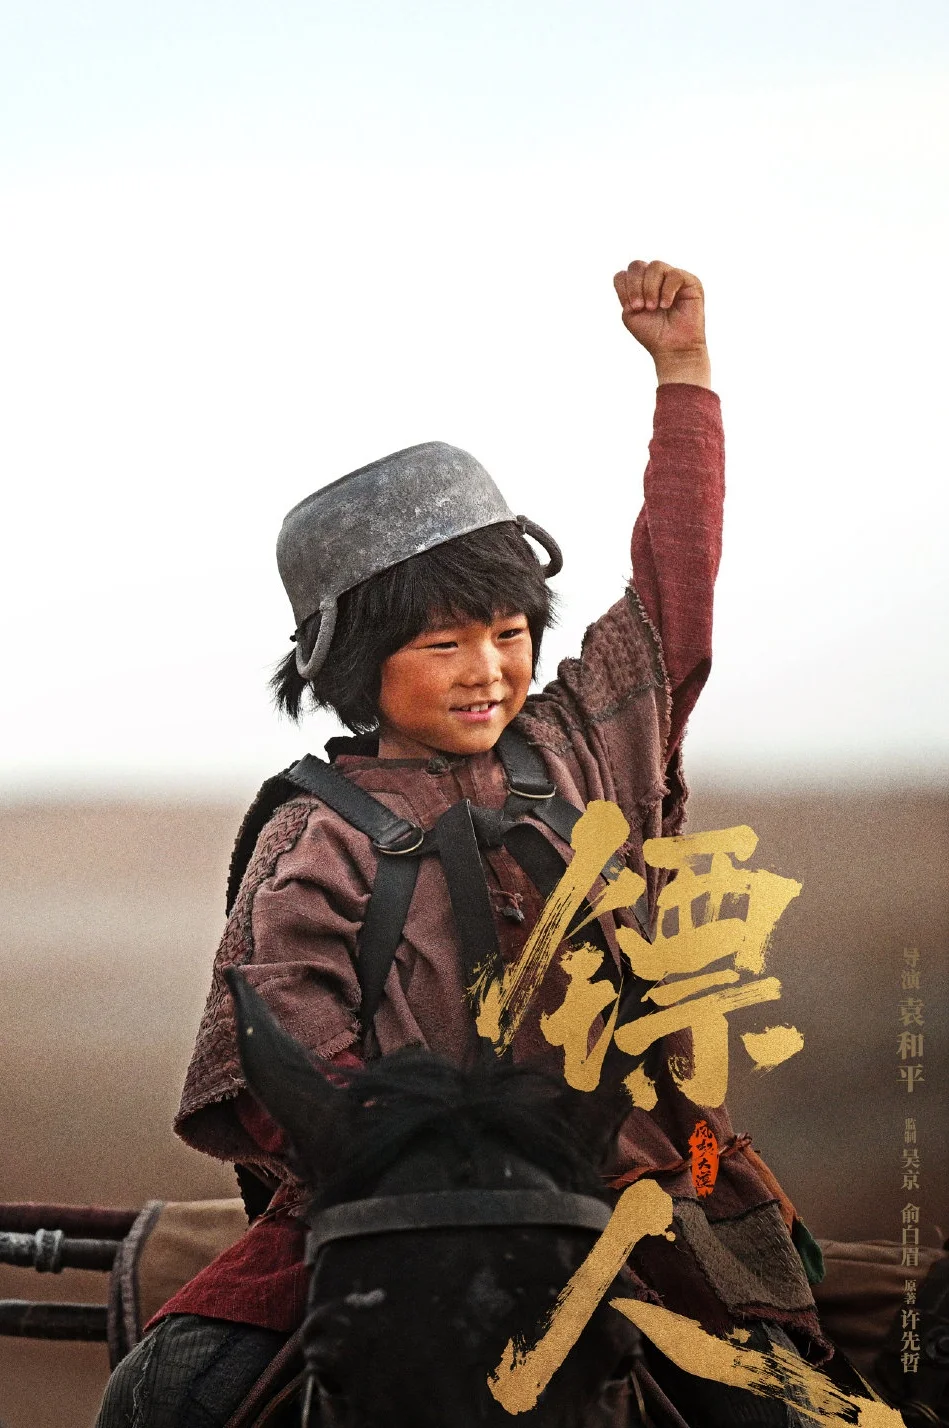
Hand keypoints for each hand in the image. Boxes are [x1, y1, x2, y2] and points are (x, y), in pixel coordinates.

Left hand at [613, 260, 710, 386]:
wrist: (673, 349)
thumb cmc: (653, 334)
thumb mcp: (630, 314)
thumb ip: (626, 293)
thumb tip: (631, 274)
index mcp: (640, 286)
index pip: (625, 274)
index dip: (624, 288)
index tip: (630, 308)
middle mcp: (655, 279)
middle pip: (637, 265)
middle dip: (635, 286)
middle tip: (640, 307)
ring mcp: (672, 278)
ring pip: (655, 266)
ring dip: (650, 288)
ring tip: (653, 307)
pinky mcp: (690, 281)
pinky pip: (674, 274)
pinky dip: (667, 291)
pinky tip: (666, 305)